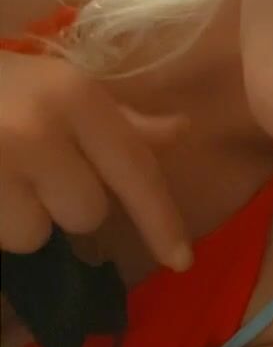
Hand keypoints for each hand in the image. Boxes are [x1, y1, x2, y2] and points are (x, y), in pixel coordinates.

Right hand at [0, 51, 192, 269]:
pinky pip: (2, 241)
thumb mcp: (54, 85)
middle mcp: (39, 132)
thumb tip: (178, 134)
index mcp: (73, 96)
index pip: (135, 171)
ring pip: (35, 236)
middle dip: (62, 203)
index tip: (181, 260)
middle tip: (26, 166)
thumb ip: (115, 119)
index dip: (162, 221)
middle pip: (86, 213)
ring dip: (17, 219)